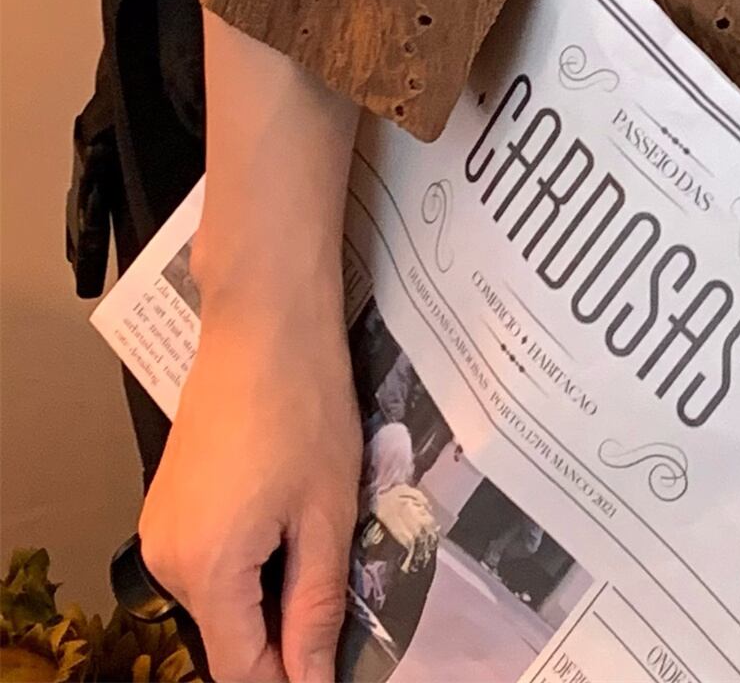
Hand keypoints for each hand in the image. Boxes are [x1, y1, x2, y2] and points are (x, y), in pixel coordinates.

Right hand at [142, 10, 364, 681]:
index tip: (335, 666)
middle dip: (284, 633)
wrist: (265, 322)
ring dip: (271, 589)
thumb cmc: (306, 408)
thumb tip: (310, 676)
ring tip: (328, 548)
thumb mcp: (328, 512)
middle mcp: (167, 560)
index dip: (291, 677)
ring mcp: (162, 526)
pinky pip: (212, 555)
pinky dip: (252, 555)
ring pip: (221, 594)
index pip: (242, 668)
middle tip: (347, 605)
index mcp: (205, 573)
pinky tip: (297, 518)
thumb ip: (316, 605)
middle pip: (228, 634)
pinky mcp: (171, 498)